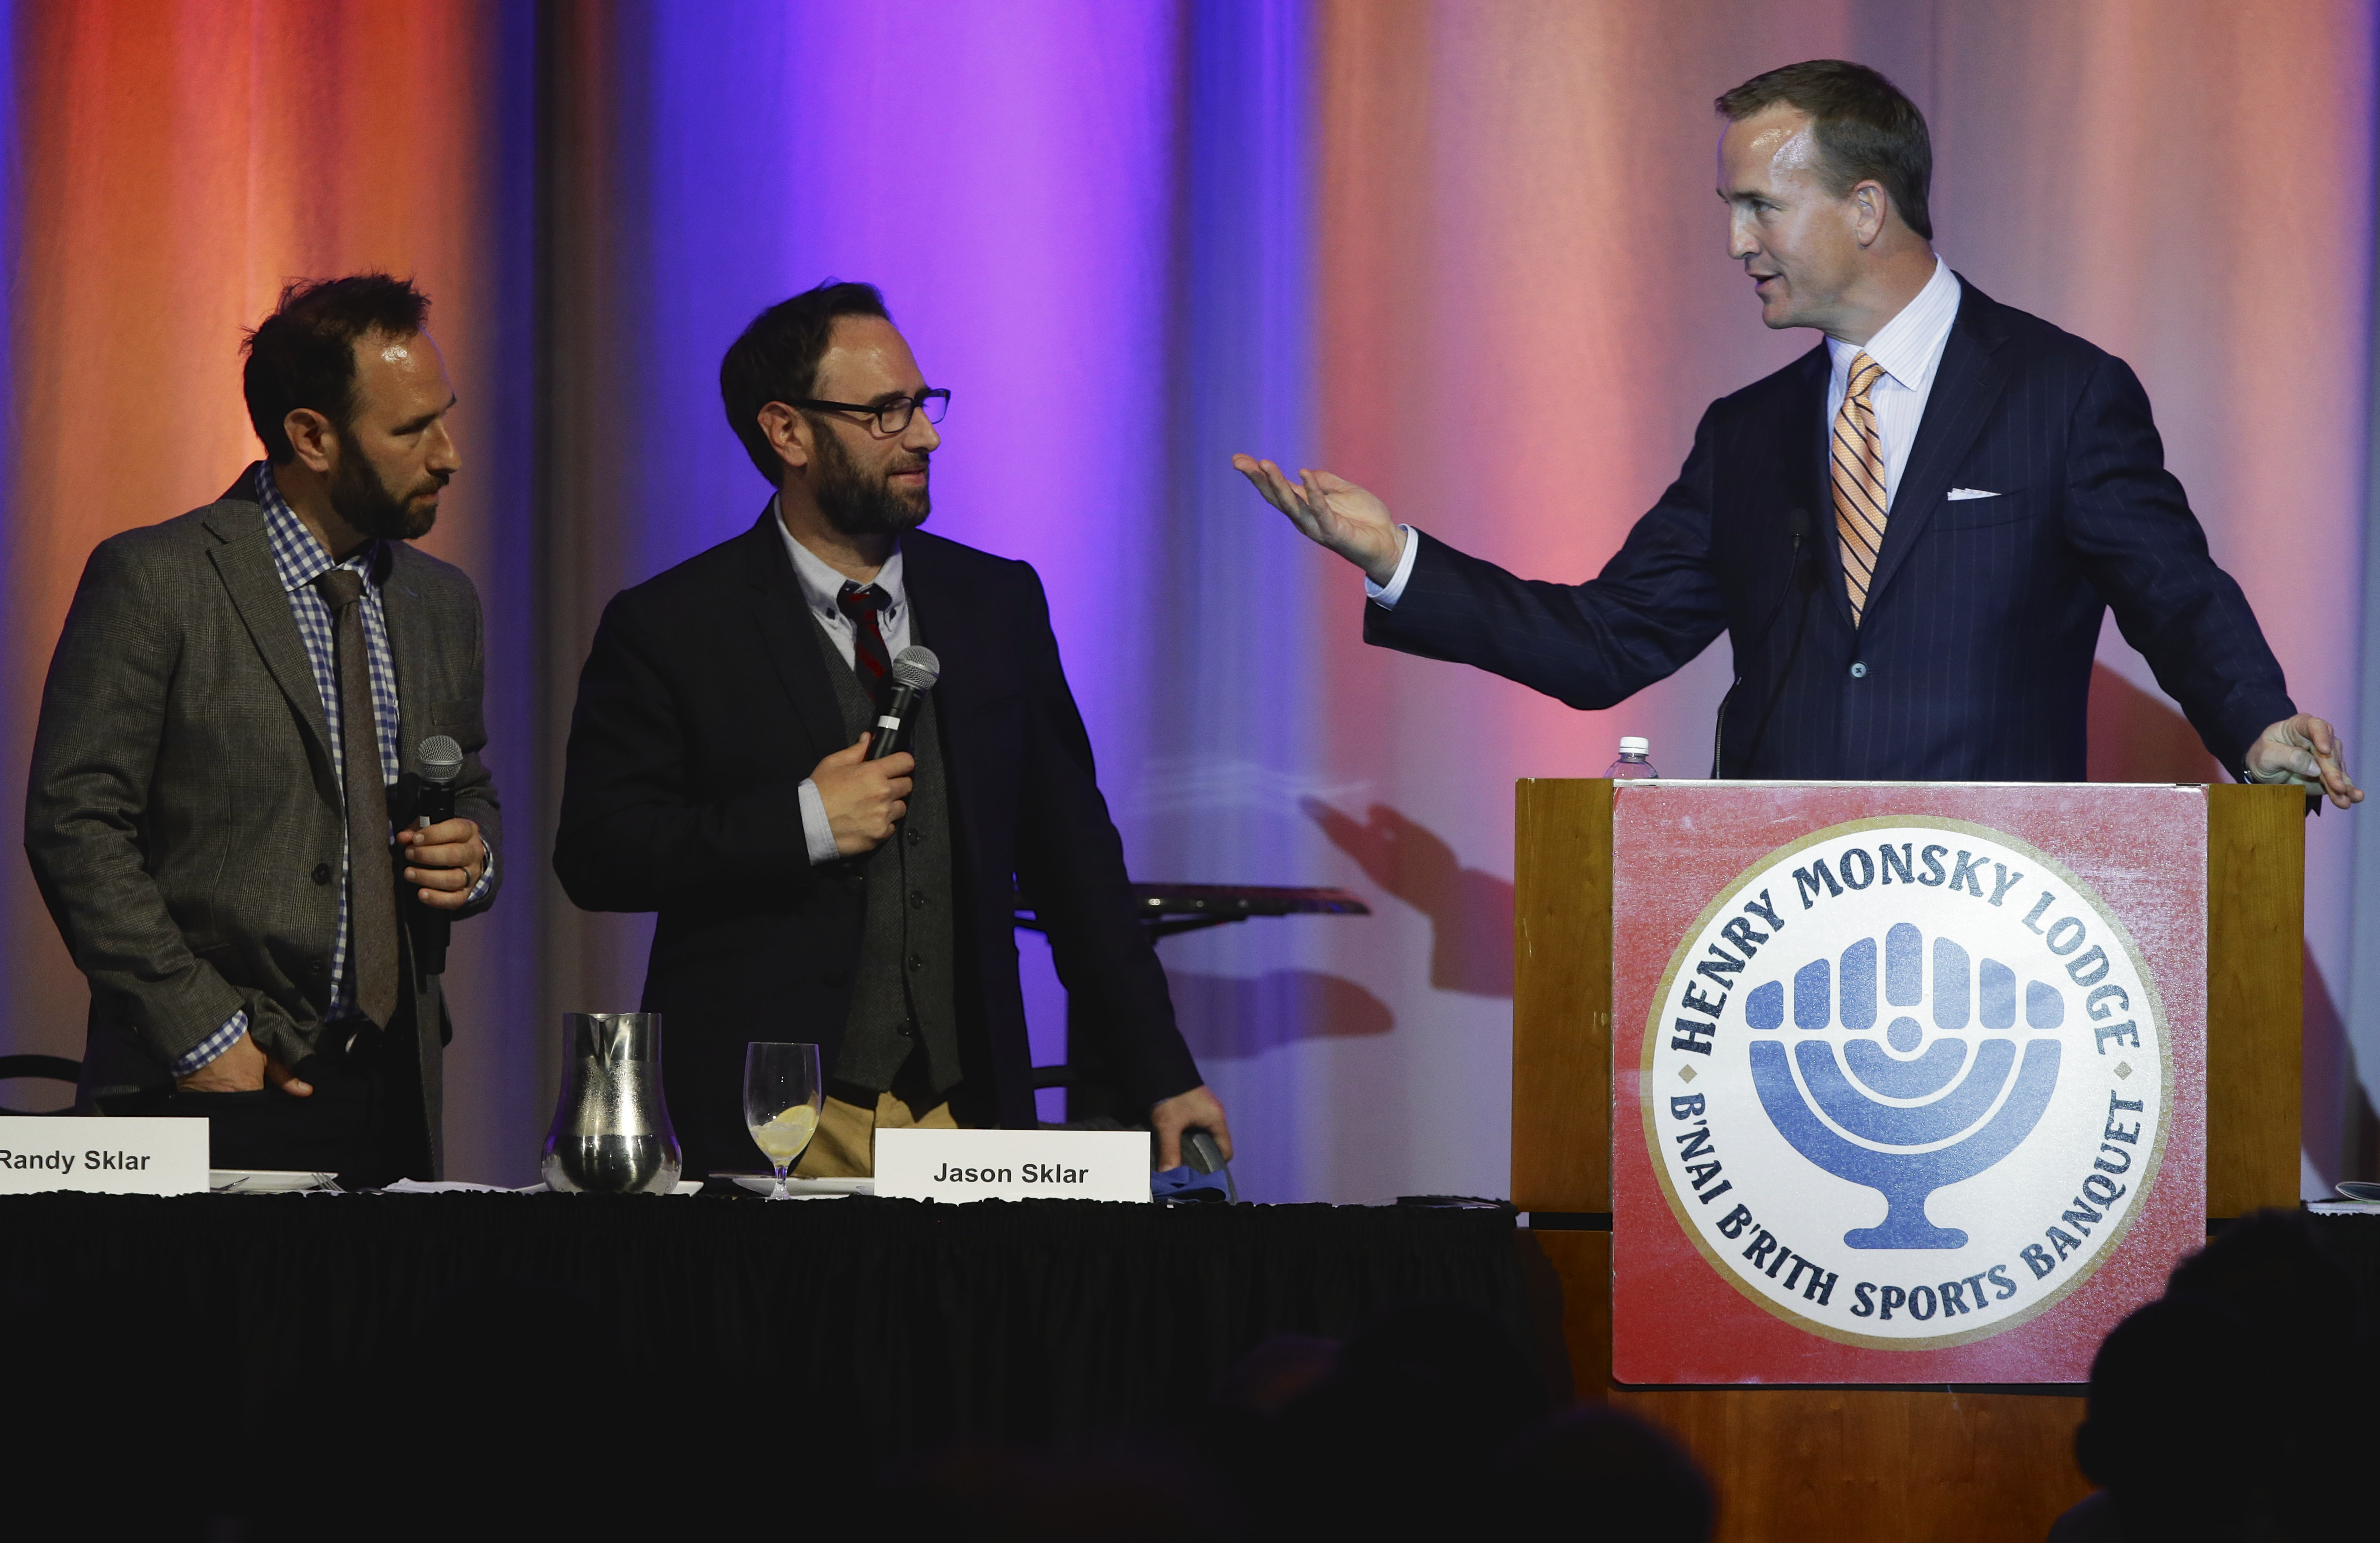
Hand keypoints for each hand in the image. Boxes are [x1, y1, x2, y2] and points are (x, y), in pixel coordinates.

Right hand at [173, 1032, 312, 1096]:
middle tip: (246, 1096)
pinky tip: (212, 1092)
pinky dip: (208, 1100)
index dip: (263, 1107)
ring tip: (228, 1093)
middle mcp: (227, 1100)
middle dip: (246, 1108)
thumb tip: (306, 1091)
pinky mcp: (190, 1094)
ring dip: (226, 1103)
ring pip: (221, 1108)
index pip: (260, 1108)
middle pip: (241, 1111)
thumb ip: (285, 1076)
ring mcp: (207, 1098)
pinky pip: (203, 1103)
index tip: (264, 1101)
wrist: (204, 1030)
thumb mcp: (266, 1055)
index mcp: (248, 1091)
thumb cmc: (238, 1041)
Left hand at [397, 817, 485, 909]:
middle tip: (409, 854)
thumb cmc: (443, 840)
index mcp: (468, 832)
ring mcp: (472, 874)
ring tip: (408, 873)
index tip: (415, 839)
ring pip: (454, 879)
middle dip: (428, 855)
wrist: (464, 858)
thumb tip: (403, 837)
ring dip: (428, 877)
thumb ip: (416, 831)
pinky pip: (455, 899)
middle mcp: (473, 852)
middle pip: (455, 855)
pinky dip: (437, 898)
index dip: (434, 834)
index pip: (457, 830)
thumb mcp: (431, 829)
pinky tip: (421, 893)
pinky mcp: (466, 892)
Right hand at [811, 734, 913, 855]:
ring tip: (873, 807)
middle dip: (897, 784)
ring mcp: (883, 816)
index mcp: (873, 772)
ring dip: (892, 806)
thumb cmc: (817, 792)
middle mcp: (883, 793)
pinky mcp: (880, 834)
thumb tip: (869, 739)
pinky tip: (868, 821)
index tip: (897, 767)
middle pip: (907, 785)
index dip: (902, 763)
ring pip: (901, 807)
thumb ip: (856, 750)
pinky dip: (884, 825)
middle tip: (881, 788)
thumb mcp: (833, 763)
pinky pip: (892, 827)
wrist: (807, 824)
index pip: (906, 762)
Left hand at [1150, 1083, 1231, 1170]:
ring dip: (1193, 1146)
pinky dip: (1188, 1136)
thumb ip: (1170, 1151)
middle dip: (1202, 1157)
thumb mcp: (1169, 1125)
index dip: (1216, 1165)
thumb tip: (1169, 1175)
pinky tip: (1175, 1142)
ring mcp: (1205, 1108)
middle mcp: (1215, 1114)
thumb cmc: (1171, 1096)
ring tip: (1180, 1160)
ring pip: (1204, 1134)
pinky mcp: (1194, 1104)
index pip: (1226, 1150)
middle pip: (1214, 1143)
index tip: (1202, 1175)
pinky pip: (1196, 1126)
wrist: (1160, 1066)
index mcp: (1217, 1119)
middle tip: (1188, 1171)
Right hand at [1231, 455, 1405, 585]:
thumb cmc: (1366, 518)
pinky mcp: (1334, 532)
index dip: (1258, 476)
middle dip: (1258, 479)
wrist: (1388, 542)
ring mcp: (1317, 527)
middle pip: (1276, 497)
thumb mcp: (1343, 491)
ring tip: (1265, 465)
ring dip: (1277, 484)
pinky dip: (1313, 492)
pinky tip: (1305, 475)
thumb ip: (1324, 482)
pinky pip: (1320, 510)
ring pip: (1292, 505)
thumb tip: (1305, 473)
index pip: (1276, 490)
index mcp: (1305, 508)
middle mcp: (1305, 519)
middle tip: (1241, 462)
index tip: (1238, 460)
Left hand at [2244, 714, 2361, 809]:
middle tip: (2337, 787)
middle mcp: (2318, 738)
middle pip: (2330, 751)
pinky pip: (2338, 780)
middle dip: (2333, 771)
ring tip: (2347, 798)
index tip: (2325, 751)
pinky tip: (2353, 798)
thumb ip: (2288, 757)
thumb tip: (2315, 768)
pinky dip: (2345, 791)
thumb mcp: (2266, 756)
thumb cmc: (2262, 757)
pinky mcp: (2329, 772)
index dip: (2322, 737)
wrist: (2263, 772)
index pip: (2315, 726)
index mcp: (2299, 726)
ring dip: (2342, 784)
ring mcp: (2326, 756)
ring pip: (2337, 768)